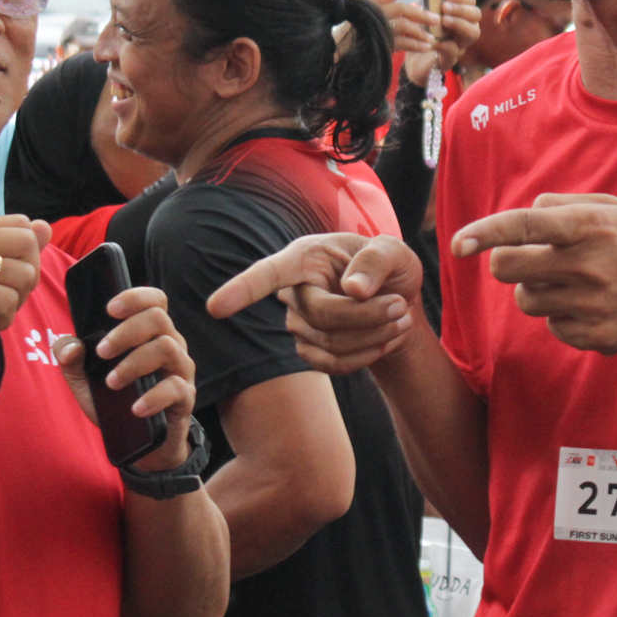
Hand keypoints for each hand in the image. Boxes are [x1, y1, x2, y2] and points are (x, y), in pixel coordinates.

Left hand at [53, 286, 200, 471]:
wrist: (144, 448)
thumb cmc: (118, 405)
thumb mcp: (87, 382)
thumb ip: (73, 361)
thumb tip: (68, 347)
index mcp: (150, 335)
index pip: (154, 301)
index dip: (135, 297)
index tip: (110, 309)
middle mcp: (171, 345)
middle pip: (158, 318)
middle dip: (126, 331)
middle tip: (102, 352)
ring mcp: (181, 370)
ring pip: (167, 348)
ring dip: (134, 363)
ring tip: (112, 382)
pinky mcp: (186, 397)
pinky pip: (175, 388)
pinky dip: (152, 397)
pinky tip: (135, 408)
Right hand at [207, 234, 421, 374]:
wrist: (396, 300)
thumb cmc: (389, 268)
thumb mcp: (394, 251)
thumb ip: (377, 261)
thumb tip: (354, 289)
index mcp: (305, 256)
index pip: (268, 275)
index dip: (241, 290)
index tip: (216, 307)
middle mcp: (293, 290)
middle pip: (321, 316)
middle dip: (366, 316)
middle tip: (400, 306)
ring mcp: (297, 323)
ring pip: (331, 343)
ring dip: (374, 335)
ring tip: (400, 316)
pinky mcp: (309, 350)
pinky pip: (334, 364)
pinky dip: (368, 354)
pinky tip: (387, 337)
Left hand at [371, 0, 481, 82]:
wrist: (412, 63)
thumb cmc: (420, 35)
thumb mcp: (422, 17)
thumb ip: (427, 5)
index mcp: (459, 16)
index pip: (470, 2)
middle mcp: (464, 29)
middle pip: (476, 15)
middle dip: (461, 9)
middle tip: (444, 7)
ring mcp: (460, 46)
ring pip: (473, 33)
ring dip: (460, 24)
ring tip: (443, 20)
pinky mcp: (450, 61)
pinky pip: (454, 51)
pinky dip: (443, 44)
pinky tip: (432, 40)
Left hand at [451, 194, 616, 372]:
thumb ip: (569, 207)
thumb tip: (530, 212)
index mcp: (590, 225)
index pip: (522, 225)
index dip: (483, 233)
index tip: (458, 243)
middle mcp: (585, 264)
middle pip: (507, 267)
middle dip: (506, 263)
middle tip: (528, 261)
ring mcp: (588, 303)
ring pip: (526, 299)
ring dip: (536, 290)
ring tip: (573, 283)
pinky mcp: (594, 336)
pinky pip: (552, 326)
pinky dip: (562, 317)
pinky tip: (593, 307)